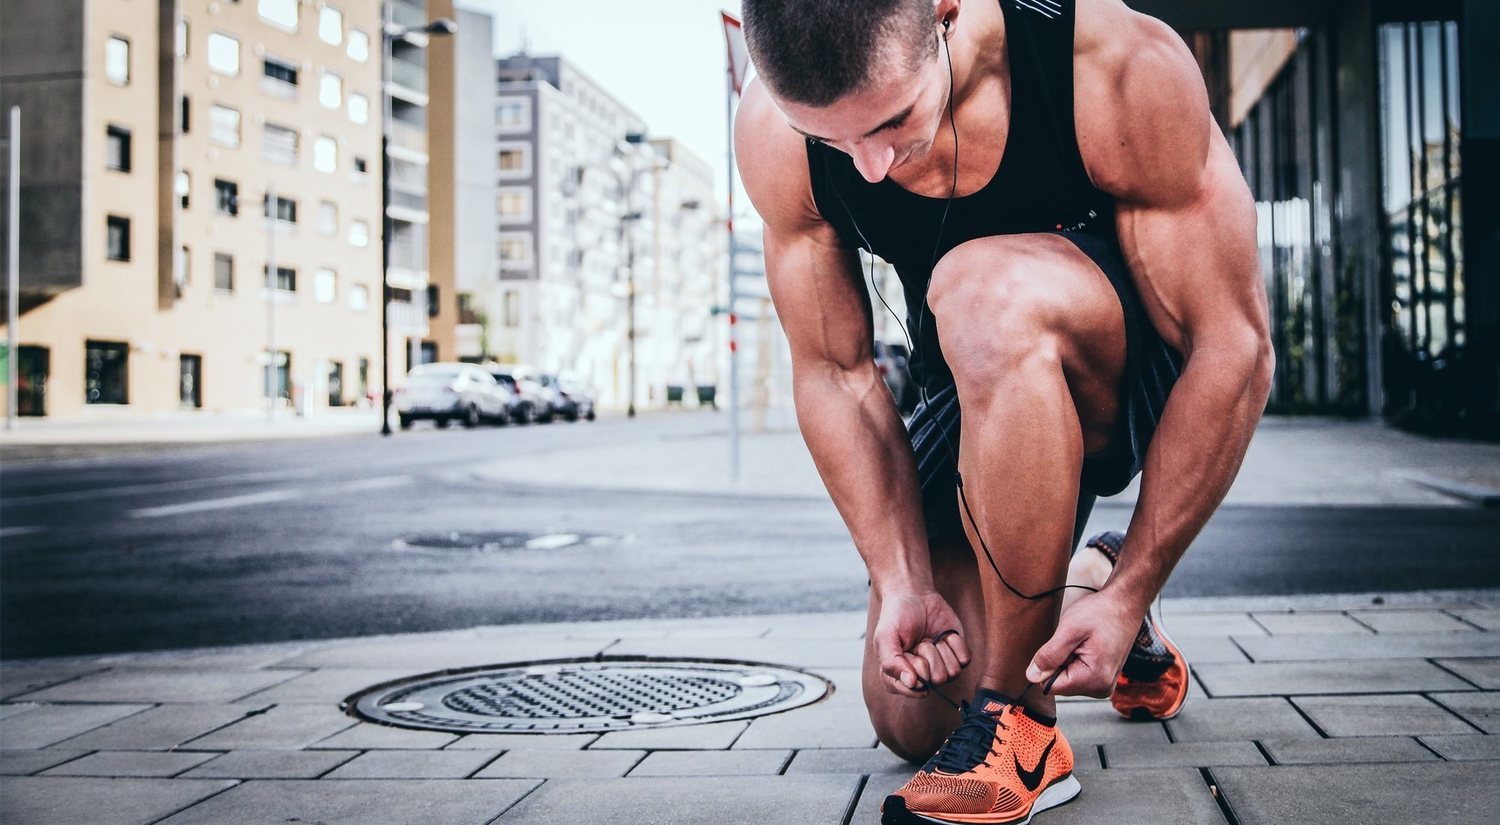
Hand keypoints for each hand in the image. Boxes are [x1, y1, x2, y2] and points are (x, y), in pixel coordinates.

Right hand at [873, 588, 971, 697]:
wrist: (914, 595)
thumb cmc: (896, 617)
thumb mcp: (885, 638)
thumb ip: (891, 663)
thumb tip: (911, 684)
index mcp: (900, 678)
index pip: (915, 689)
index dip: (914, 669)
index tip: (907, 652)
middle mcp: (922, 677)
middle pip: (936, 680)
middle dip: (927, 655)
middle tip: (918, 641)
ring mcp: (941, 667)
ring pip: (952, 673)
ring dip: (941, 649)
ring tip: (930, 638)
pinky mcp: (957, 656)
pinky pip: (964, 660)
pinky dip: (955, 644)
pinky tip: (943, 635)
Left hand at [1025, 590, 1139, 697]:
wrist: (1125, 604)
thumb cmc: (1101, 612)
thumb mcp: (1070, 629)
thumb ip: (1050, 655)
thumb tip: (1031, 676)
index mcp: (1094, 680)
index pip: (1051, 686)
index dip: (1048, 665)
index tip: (1064, 645)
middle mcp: (1101, 688)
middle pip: (1060, 683)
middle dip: (1060, 661)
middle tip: (1076, 641)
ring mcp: (1103, 684)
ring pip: (1068, 678)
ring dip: (1068, 659)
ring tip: (1084, 641)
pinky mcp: (1102, 677)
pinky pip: (1077, 673)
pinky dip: (1076, 659)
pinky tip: (1087, 645)